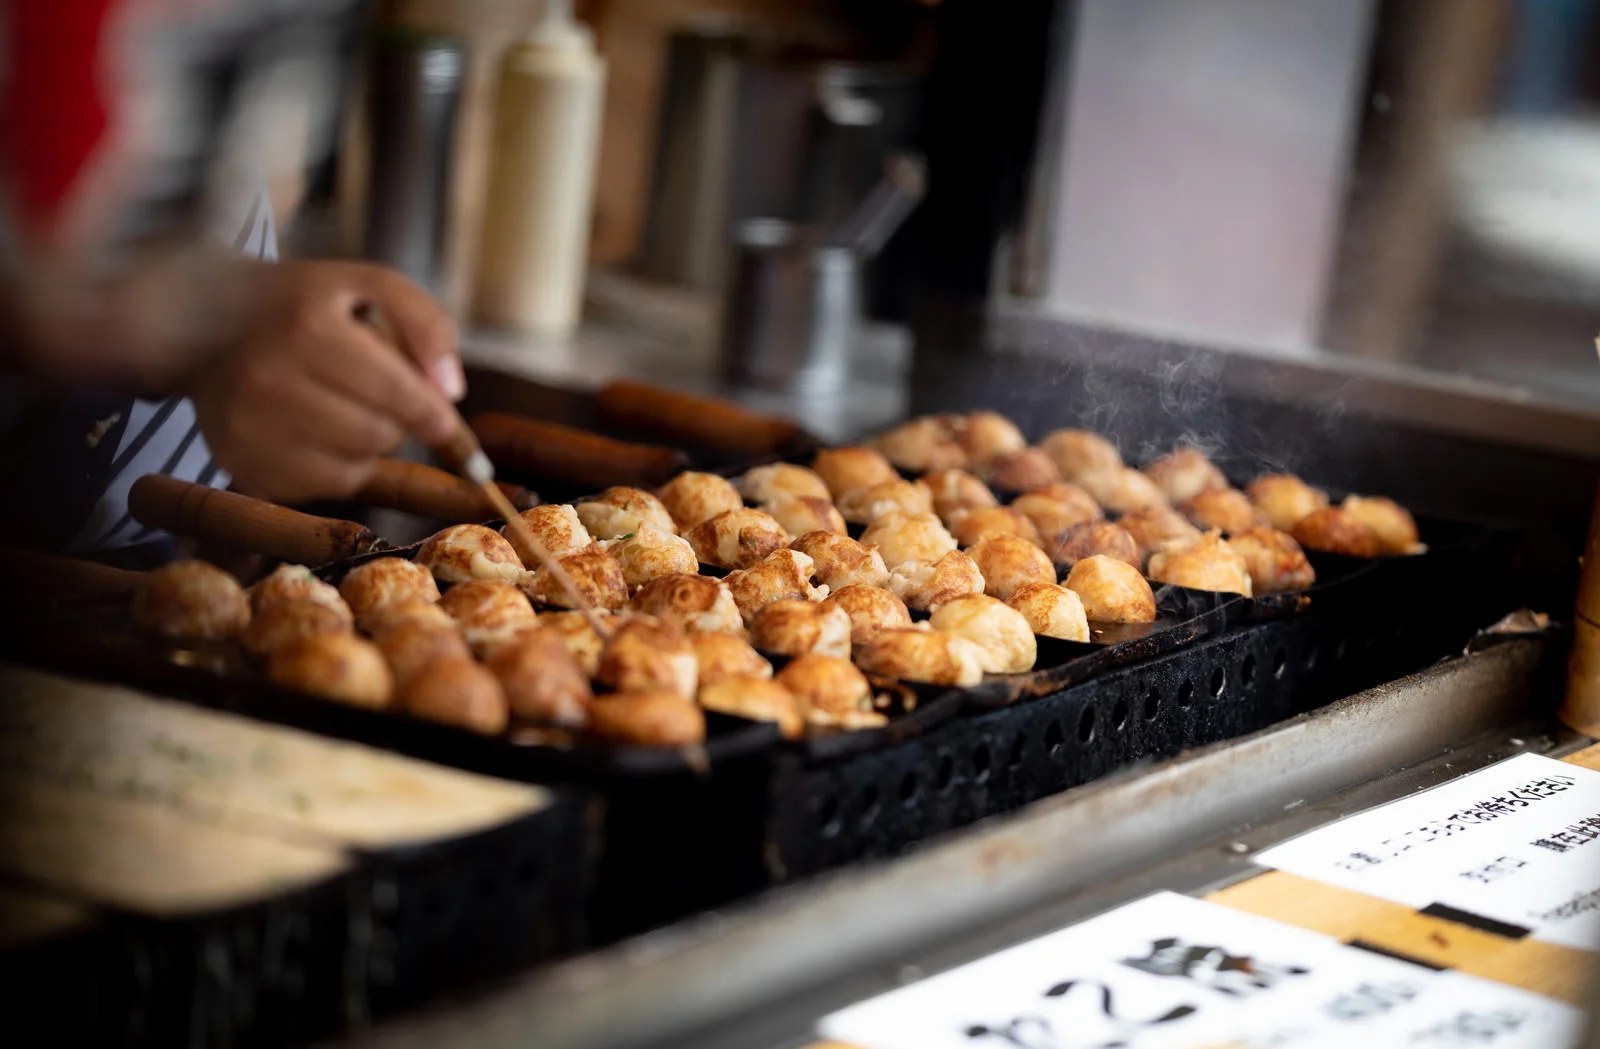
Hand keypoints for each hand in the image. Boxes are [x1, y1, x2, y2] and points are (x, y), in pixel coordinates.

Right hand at [186, 260, 462, 503]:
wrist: (208, 322)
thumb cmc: (305, 304)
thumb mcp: (367, 284)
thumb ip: (426, 322)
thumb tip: (452, 391)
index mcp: (307, 329)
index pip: (395, 390)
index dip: (432, 413)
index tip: (447, 423)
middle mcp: (269, 381)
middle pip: (380, 434)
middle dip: (397, 419)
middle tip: (378, 393)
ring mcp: (249, 430)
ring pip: (357, 467)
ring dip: (370, 444)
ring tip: (344, 406)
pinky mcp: (242, 468)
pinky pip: (325, 488)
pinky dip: (339, 466)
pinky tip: (318, 430)